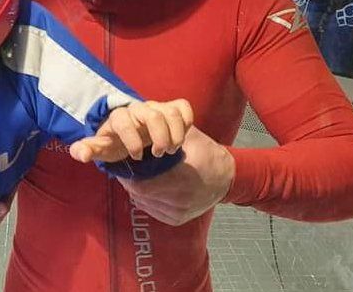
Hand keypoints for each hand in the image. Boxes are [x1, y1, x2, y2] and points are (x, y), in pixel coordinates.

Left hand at [70, 99, 193, 162]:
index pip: (123, 120)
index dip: (131, 140)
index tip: (136, 156)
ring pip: (171, 113)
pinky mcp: (172, 108)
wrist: (132, 137)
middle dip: (159, 138)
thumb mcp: (103, 149)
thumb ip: (88, 149)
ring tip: (170, 150)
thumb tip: (79, 154)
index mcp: (119, 117)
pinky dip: (186, 123)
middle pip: (153, 115)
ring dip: (175, 135)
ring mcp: (157, 107)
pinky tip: (180, 139)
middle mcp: (138, 109)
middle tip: (158, 154)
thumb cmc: (116, 142)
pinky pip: (183, 107)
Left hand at [117, 127, 233, 225]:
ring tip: (138, 176)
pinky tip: (149, 186)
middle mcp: (181, 200)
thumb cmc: (205, 153)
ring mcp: (179, 212)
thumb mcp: (186, 137)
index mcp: (182, 179)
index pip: (142, 184)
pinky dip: (146, 199)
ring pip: (143, 203)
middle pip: (140, 194)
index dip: (130, 175)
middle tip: (128, 168)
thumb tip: (137, 133)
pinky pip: (151, 210)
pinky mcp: (177, 220)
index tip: (126, 163)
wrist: (227, 177)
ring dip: (138, 190)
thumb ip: (163, 135)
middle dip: (131, 180)